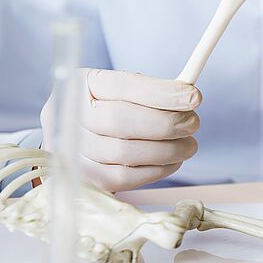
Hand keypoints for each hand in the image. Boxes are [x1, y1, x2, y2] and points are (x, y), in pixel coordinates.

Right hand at [40, 68, 200, 191]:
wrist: (78, 140)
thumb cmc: (110, 110)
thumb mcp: (122, 92)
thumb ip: (151, 92)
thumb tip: (190, 97)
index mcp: (79, 83)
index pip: (122, 85)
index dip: (161, 92)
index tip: (195, 97)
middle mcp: (67, 114)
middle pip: (120, 120)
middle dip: (165, 123)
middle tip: (193, 124)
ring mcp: (70, 149)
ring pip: (124, 152)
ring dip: (166, 150)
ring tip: (188, 145)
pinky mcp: (82, 178)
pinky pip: (123, 178)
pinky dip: (155, 170)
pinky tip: (172, 162)